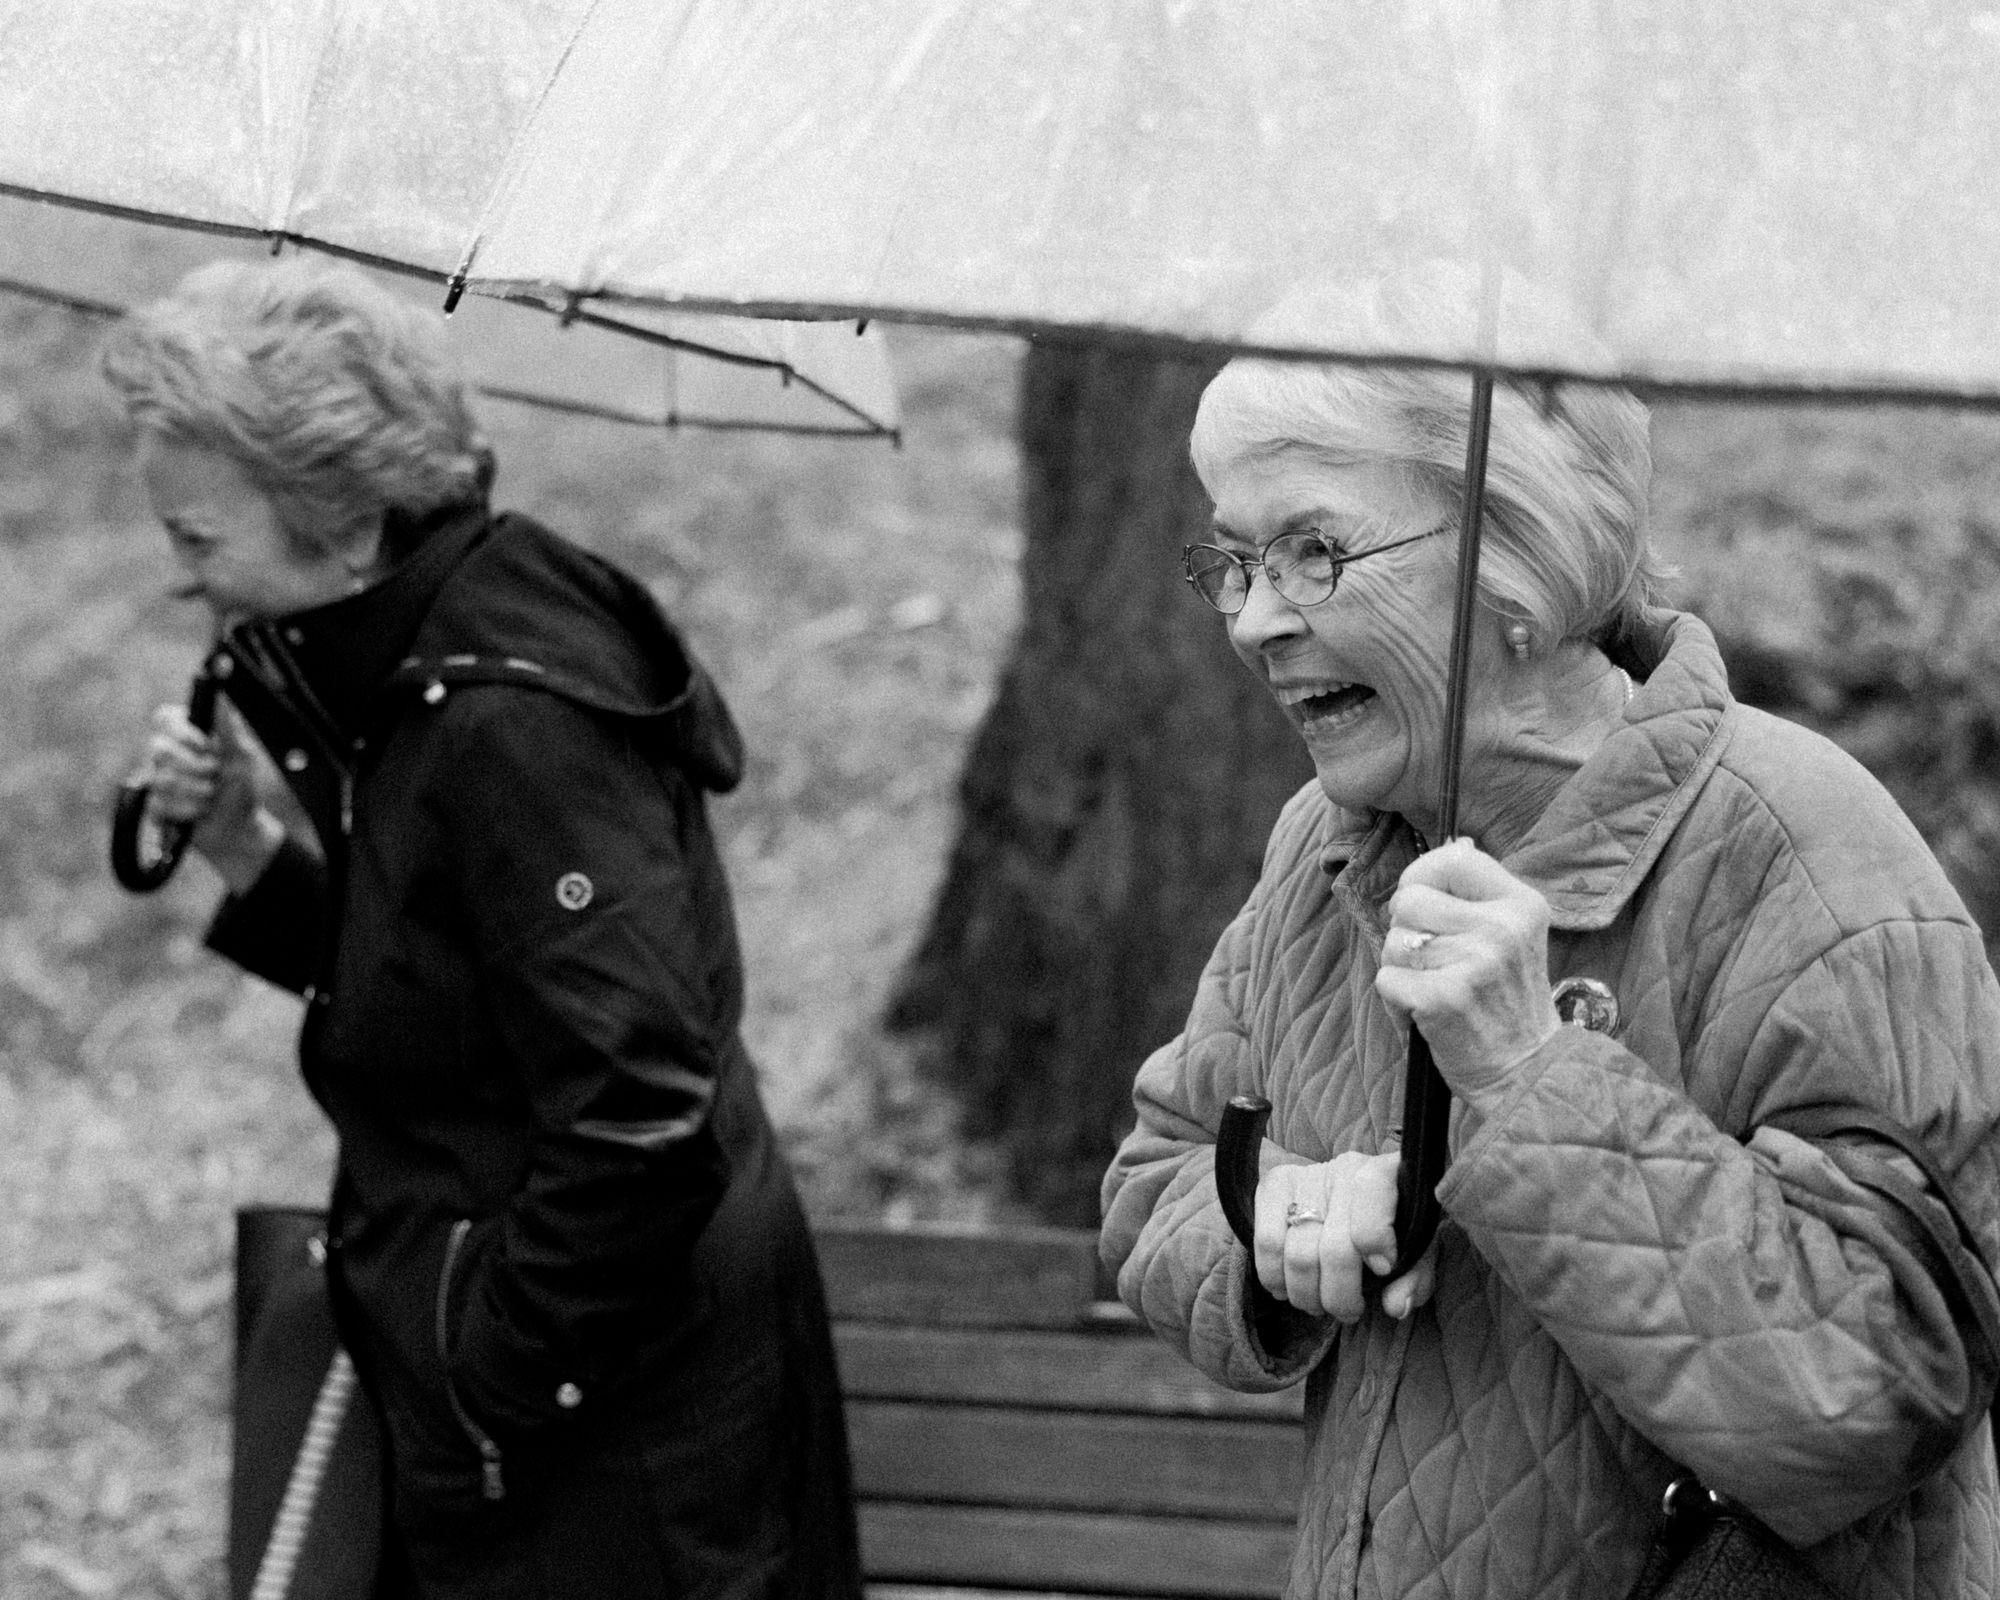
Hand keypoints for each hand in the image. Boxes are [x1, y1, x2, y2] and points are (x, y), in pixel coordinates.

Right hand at [131, 703, 280, 891]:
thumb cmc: (241, 789)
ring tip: (211, 796)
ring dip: (196, 791)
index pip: (164, 717)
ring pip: (160, 779)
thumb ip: (228, 728)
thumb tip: (219, 696)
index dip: (181, 732)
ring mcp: (156, 780)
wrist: (238, 829)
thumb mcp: (242, 757)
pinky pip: (158, 805)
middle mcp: (167, 755)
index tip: (205, 745)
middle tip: (216, 775)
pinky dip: (187, 811)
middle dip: (195, 767)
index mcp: (186, 736)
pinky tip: (199, 813)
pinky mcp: (153, 807)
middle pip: (158, 749)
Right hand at [1253, 1151, 1435, 1320]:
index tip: (1382, 1271)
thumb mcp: (1417, 1250)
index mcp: (1389, 1173)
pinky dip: (1273, 1276)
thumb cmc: (1393, 1228)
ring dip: (1306, 1293)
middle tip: (1345, 1311)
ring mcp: (1307, 1175)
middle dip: (1339, 1294)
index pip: (1373, 1195)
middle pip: (1334, 1246)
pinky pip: (1265, 1241)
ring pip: (1297, 1252)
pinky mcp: (1275, 1184)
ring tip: (1317, 1304)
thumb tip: (1395, 1306)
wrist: (1358, 1197)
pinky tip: (1286, 1288)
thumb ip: (1414, 1277)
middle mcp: (1346, 1168)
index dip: (1376, 1240)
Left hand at [1374, 837, 1560, 1112]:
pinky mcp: (1444, 999)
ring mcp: (1475, 964)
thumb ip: (1480, 895)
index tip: (1423, 901)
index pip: (1453, 859)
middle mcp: (1502, 929)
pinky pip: (1386, 978)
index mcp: (1521, 905)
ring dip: (1401, 968)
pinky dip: (1395, 1000)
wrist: (1526, 1071)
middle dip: (1406, 930)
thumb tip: (1453, 844)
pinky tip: (1425, 1013)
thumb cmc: (1507, 1001)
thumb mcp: (1514, 936)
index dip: (1422, 875)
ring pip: (1394, 940)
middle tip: (1434, 961)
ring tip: (1434, 989)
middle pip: (1410, 899)